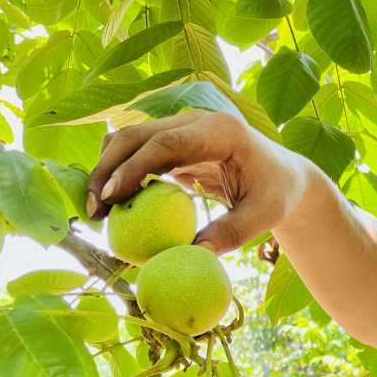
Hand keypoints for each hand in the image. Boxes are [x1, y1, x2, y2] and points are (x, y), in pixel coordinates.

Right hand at [85, 111, 324, 253]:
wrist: (284, 175)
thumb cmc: (277, 194)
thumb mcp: (264, 215)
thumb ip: (232, 233)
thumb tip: (195, 255)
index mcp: (222, 131)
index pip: (166, 144)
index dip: (133, 168)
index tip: (109, 197)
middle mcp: (197, 120)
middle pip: (137, 135)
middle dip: (107, 170)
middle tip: (92, 212)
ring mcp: (182, 127)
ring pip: (129, 139)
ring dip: (107, 171)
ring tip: (97, 213)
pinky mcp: (172, 140)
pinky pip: (136, 151)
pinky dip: (119, 172)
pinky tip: (112, 205)